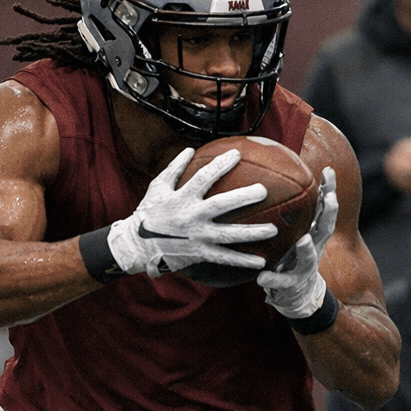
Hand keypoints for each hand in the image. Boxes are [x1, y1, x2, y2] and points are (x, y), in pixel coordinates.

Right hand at [106, 147, 274, 277]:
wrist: (136, 245)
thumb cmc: (148, 213)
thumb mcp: (157, 188)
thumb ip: (174, 169)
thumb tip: (189, 150)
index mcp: (182, 198)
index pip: (203, 177)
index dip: (220, 165)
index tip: (237, 153)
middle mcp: (192, 216)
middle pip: (221, 205)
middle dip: (243, 197)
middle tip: (264, 191)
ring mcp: (197, 236)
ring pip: (229, 234)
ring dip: (252, 233)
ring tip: (274, 230)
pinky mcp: (200, 253)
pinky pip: (225, 258)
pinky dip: (243, 260)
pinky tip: (263, 261)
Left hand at [258, 166, 336, 318]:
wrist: (297, 294)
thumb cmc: (292, 257)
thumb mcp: (294, 234)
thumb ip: (288, 213)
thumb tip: (274, 179)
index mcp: (314, 234)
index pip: (325, 209)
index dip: (329, 190)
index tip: (328, 172)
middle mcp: (314, 248)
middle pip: (326, 228)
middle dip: (329, 213)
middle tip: (330, 197)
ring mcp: (304, 268)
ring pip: (309, 258)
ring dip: (307, 249)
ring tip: (303, 240)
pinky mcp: (290, 285)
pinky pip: (280, 282)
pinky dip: (272, 279)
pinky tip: (262, 277)